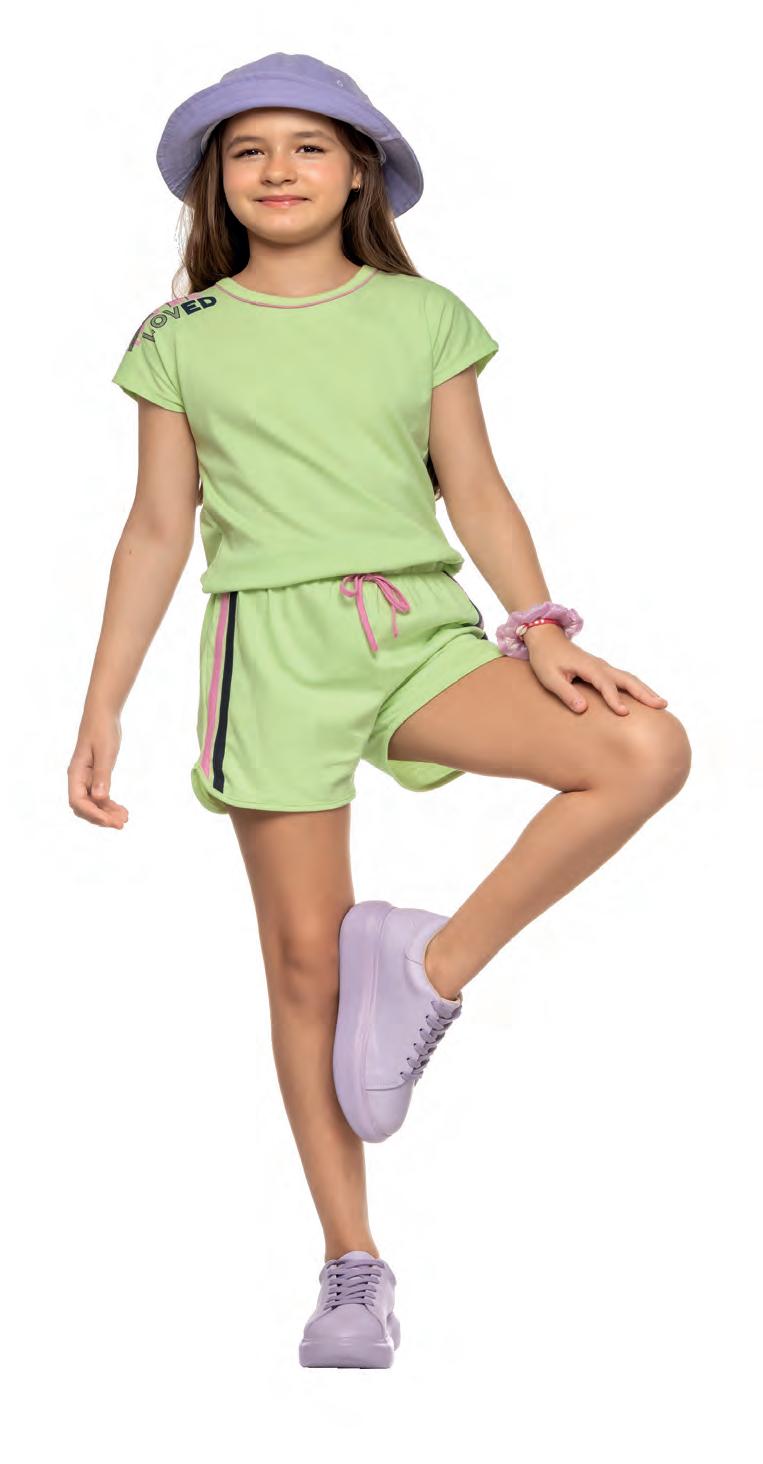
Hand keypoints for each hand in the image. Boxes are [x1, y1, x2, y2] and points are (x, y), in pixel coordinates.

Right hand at [68, 710, 128, 826]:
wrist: (103, 714)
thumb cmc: (102, 729)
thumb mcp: (105, 752)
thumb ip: (102, 775)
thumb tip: (99, 798)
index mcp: (75, 773)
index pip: (78, 802)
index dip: (94, 814)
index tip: (111, 821)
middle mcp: (78, 778)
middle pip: (85, 807)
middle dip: (102, 817)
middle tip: (122, 823)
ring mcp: (86, 779)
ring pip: (93, 804)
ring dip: (107, 813)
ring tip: (125, 819)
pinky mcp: (95, 776)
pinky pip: (99, 796)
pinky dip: (109, 805)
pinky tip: (121, 810)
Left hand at [523, 624, 667, 714]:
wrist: (546, 639)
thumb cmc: (546, 658)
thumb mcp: (550, 678)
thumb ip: (566, 693)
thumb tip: (583, 709)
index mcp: (588, 667)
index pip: (605, 685)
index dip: (614, 699)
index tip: (624, 712)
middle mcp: (600, 666)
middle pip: (627, 679)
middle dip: (644, 692)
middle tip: (661, 705)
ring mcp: (603, 667)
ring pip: (629, 678)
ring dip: (645, 690)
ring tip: (661, 703)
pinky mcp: (602, 670)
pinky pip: (623, 679)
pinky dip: (636, 687)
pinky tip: (644, 696)